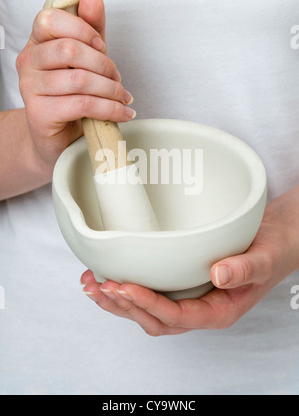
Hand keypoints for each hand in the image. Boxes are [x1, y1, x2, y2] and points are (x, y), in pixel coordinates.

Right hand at [16, 0, 134, 170]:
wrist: (58, 138)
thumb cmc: (72, 97)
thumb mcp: (86, 59)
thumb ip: (91, 29)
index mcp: (37, 43)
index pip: (51, 19)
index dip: (83, 29)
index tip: (102, 46)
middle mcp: (28, 62)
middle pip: (69, 49)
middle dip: (104, 64)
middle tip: (117, 79)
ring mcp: (30, 89)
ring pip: (79, 79)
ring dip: (111, 90)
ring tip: (122, 98)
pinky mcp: (40, 113)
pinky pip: (82, 104)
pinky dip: (110, 109)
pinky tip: (122, 113)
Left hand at [81, 186, 298, 334]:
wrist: (274, 240)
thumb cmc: (272, 250)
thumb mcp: (265, 258)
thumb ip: (246, 269)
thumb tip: (219, 274)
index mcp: (219, 311)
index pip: (177, 316)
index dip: (148, 304)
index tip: (124, 287)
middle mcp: (200, 310)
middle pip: (155, 320)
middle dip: (124, 306)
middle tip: (100, 286)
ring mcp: (189, 299)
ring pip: (147, 312)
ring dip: (118, 301)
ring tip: (92, 285)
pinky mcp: (181, 285)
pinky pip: (151, 295)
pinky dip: (126, 289)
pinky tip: (108, 277)